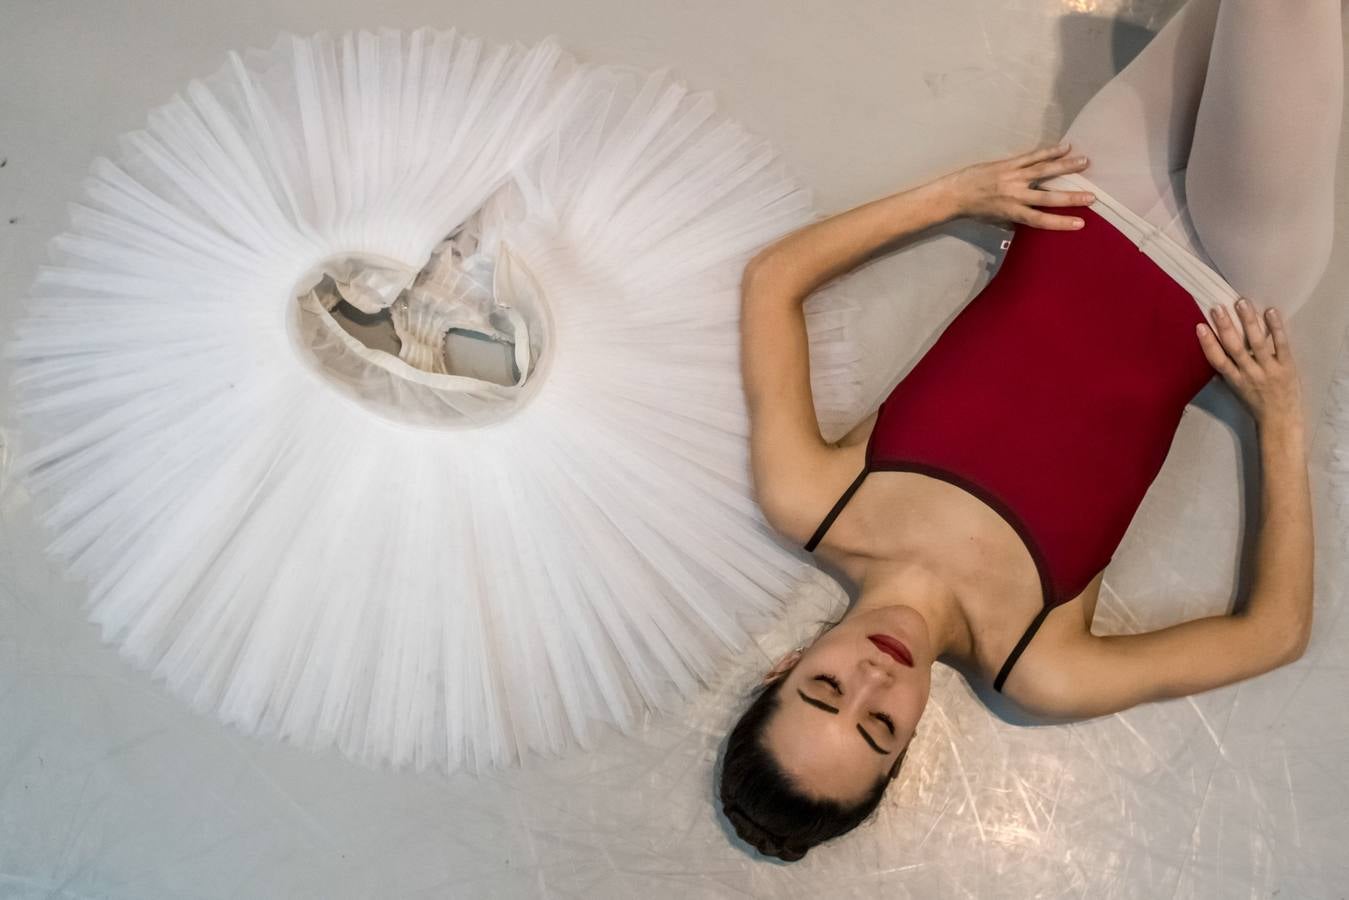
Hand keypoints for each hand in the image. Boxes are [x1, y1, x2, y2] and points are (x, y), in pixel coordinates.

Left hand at [944, 142, 1095, 230]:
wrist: (955, 193)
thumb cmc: (976, 210)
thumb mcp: (996, 221)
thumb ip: (1016, 220)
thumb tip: (1034, 223)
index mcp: (1012, 212)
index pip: (1040, 220)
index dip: (1060, 222)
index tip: (1080, 223)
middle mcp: (1015, 195)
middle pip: (1048, 196)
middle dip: (1071, 197)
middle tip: (1092, 196)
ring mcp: (1013, 177)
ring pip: (1044, 171)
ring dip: (1066, 166)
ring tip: (1085, 162)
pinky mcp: (1009, 164)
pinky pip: (1032, 156)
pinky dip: (1049, 152)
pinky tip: (1065, 147)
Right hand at [1196, 299, 1304, 429]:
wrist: (1281, 418)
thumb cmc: (1255, 404)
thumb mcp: (1236, 391)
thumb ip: (1228, 373)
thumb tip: (1214, 354)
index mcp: (1235, 380)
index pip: (1218, 360)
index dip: (1208, 343)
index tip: (1200, 327)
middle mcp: (1250, 373)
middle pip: (1235, 347)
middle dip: (1225, 326)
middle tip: (1218, 308)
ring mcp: (1269, 368)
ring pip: (1257, 342)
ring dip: (1248, 321)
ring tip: (1242, 303)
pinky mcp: (1287, 365)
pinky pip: (1281, 344)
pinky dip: (1276, 328)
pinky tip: (1270, 312)